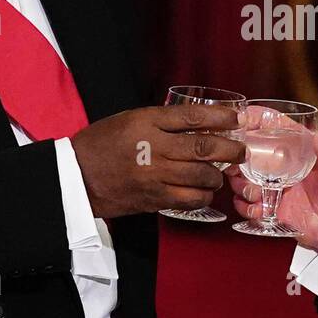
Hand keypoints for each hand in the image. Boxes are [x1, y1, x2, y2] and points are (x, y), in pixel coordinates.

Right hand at [72, 105, 245, 217]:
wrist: (76, 176)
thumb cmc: (103, 144)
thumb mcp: (131, 120)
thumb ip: (162, 121)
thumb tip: (200, 124)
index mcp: (146, 122)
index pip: (192, 117)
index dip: (220, 117)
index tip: (238, 119)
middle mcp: (154, 148)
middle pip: (204, 148)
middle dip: (230, 150)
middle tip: (240, 152)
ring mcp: (155, 176)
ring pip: (201, 176)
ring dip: (217, 176)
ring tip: (219, 174)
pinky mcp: (154, 199)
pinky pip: (190, 200)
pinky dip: (203, 196)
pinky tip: (203, 192)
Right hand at [227, 128, 317, 251]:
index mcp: (294, 143)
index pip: (268, 122)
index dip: (252, 118)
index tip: (240, 122)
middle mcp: (277, 160)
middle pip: (244, 149)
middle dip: (236, 157)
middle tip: (241, 166)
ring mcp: (269, 182)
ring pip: (239, 176)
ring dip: (242, 184)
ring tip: (258, 192)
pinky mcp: (265, 204)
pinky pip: (243, 203)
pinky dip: (246, 206)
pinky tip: (261, 208)